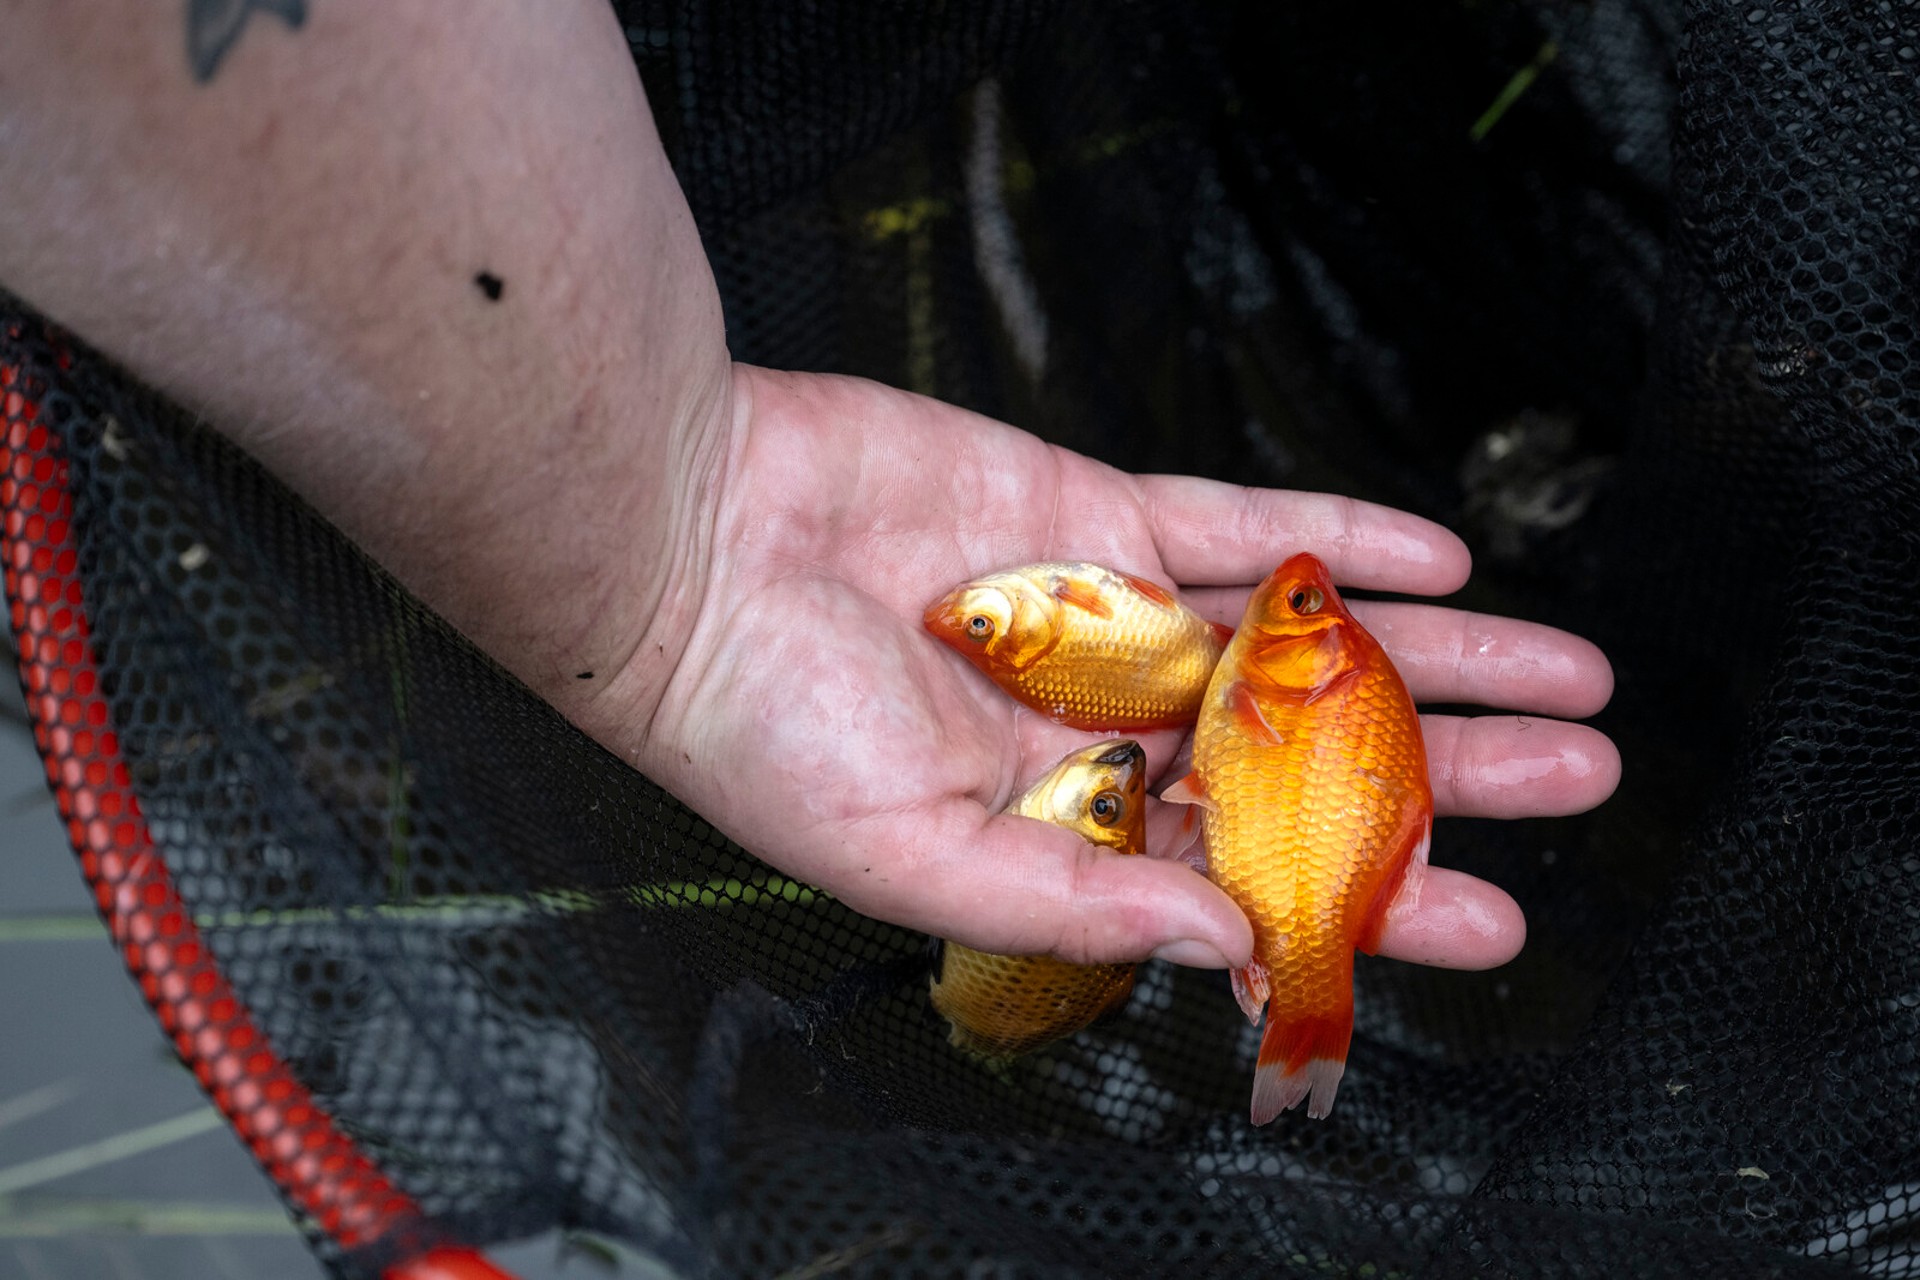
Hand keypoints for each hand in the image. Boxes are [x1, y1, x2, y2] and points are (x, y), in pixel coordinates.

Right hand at [630, 366, 1619, 970]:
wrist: (682, 547)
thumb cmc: (753, 725)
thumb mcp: (908, 857)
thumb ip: (1072, 903)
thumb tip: (1231, 947)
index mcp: (1061, 834)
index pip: (1250, 880)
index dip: (1371, 901)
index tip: (1491, 918)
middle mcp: (1105, 734)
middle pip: (1309, 761)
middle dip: (1448, 772)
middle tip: (1578, 778)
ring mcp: (1110, 618)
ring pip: (1302, 644)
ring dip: (1434, 655)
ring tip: (1564, 667)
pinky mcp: (1096, 512)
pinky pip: (1240, 523)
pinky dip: (1337, 537)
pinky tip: (1434, 553)